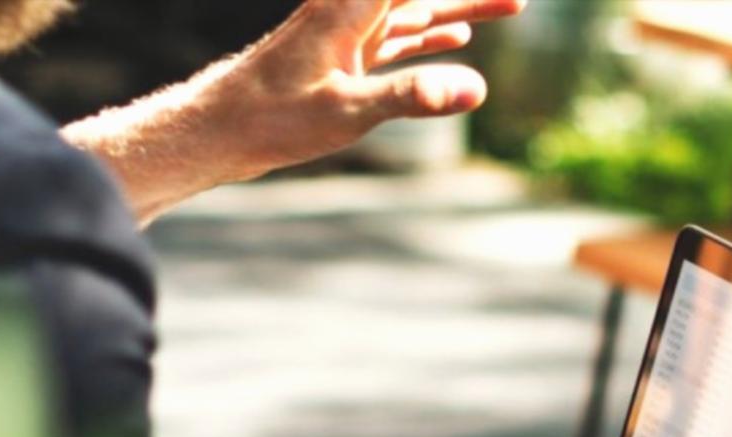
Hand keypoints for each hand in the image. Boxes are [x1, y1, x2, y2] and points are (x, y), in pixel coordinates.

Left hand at [64, 0, 527, 221]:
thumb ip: (414, 96)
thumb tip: (477, 88)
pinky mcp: (348, 56)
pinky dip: (432, 33)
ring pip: (419, 11)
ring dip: (461, 7)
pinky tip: (457, 35)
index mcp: (352, 7)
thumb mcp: (350, 111)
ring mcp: (352, 32)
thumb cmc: (275, 118)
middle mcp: (353, 10)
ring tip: (510, 5)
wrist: (221, 129)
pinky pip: (402, 36)